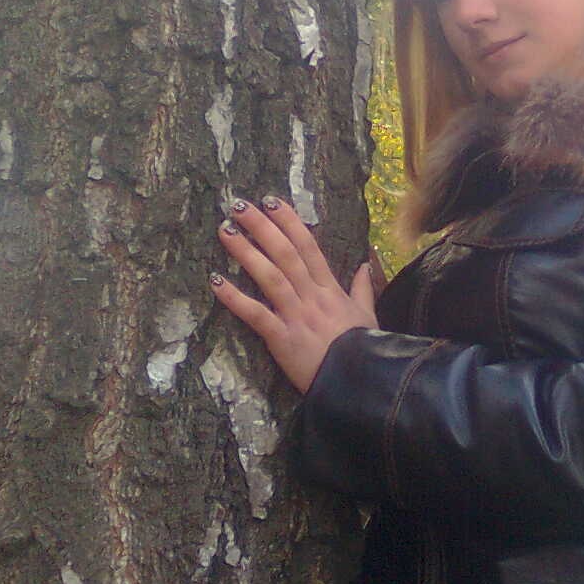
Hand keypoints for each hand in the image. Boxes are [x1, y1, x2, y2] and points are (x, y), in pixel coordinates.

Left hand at [209, 196, 377, 392]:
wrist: (360, 381)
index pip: (308, 247)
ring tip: (225, 230)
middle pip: (285, 254)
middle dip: (262, 227)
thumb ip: (362, 288)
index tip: (272, 201)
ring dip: (246, 252)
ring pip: (270, 276)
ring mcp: (297, 316)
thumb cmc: (364, 350)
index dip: (289, 222)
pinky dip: (235, 298)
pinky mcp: (282, 338)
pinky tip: (216, 281)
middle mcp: (312, 296)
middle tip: (239, 205)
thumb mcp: (368, 314)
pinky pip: (256, 314)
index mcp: (331, 289)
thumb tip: (365, 264)